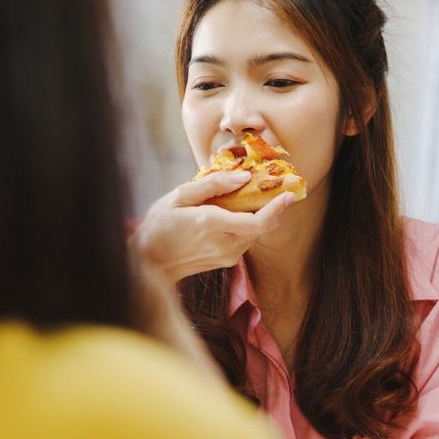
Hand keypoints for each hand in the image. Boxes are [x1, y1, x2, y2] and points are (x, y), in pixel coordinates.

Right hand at [130, 170, 295, 282]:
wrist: (150, 262)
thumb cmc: (160, 224)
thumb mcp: (180, 196)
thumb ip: (213, 185)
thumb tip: (244, 176)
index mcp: (212, 224)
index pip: (258, 221)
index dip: (277, 208)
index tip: (289, 193)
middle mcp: (225, 243)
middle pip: (263, 227)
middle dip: (275, 208)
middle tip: (280, 188)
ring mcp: (228, 255)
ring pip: (257, 233)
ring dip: (263, 215)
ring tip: (259, 196)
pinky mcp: (228, 261)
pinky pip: (247, 239)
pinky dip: (251, 224)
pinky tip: (242, 211)